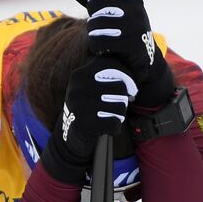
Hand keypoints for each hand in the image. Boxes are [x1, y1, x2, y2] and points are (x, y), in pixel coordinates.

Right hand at [41, 57, 137, 184]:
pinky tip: (105, 128)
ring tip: (108, 116)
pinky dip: (114, 128)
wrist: (70, 135)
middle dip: (122, 99)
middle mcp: (77, 88)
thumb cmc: (88, 107)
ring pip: (120, 106)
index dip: (126, 78)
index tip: (127, 89)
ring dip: (119, 114)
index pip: (113, 66)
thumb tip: (132, 81)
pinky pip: (115, 123)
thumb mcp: (90, 86)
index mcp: (80, 75)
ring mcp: (79, 107)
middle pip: (120, 88)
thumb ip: (107, 75)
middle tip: (114, 106)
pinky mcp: (84, 125)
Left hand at [69, 0, 174, 107]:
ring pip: (96, 22)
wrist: (144, 60)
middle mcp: (136, 9)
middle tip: (98, 16)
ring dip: (94, 30)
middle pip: (99, 1)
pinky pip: (98, 40)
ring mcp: (134, 26)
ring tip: (103, 35)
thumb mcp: (112, 12)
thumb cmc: (123, 31)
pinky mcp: (130, 45)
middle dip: (93, 9)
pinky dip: (96, 44)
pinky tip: (103, 47)